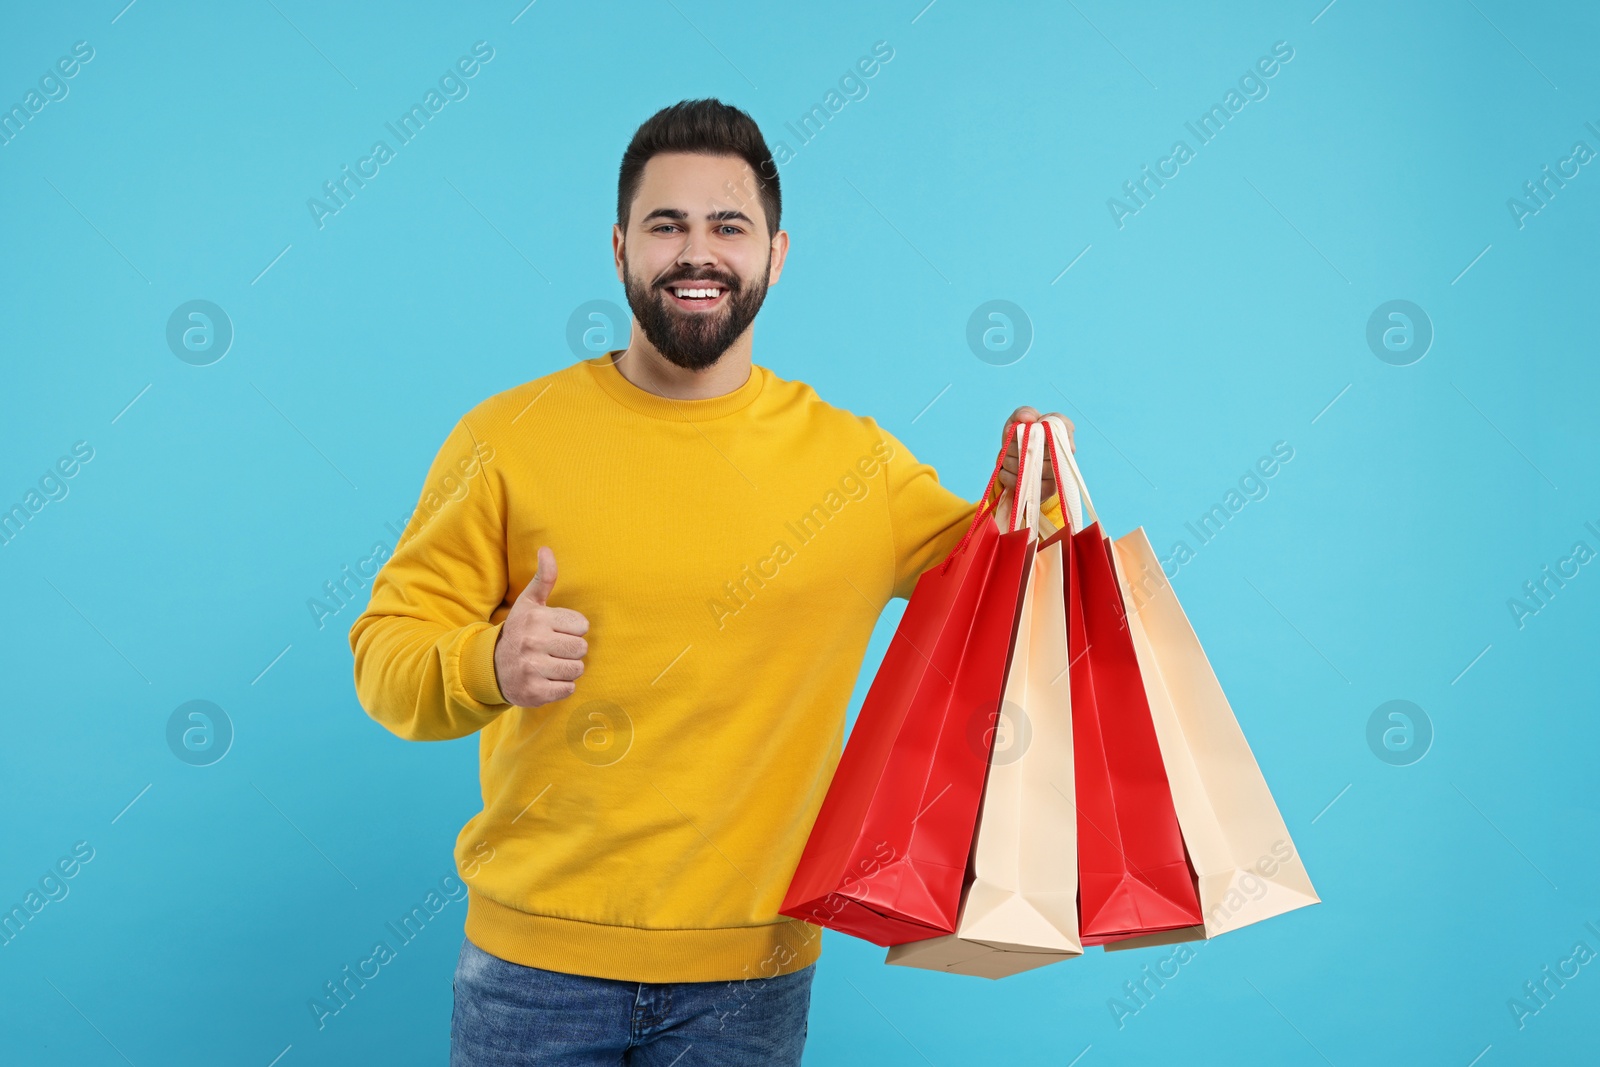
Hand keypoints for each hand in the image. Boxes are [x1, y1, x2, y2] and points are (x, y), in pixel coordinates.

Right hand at [492, 546, 589, 707]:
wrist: (492, 668)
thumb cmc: (520, 631)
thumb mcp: (529, 603)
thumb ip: (543, 578)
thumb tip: (546, 549)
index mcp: (536, 618)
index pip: (582, 625)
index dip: (573, 629)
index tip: (556, 631)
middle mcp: (532, 642)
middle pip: (582, 648)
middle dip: (572, 650)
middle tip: (555, 650)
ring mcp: (532, 668)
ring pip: (577, 669)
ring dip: (568, 669)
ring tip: (551, 664)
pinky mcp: (534, 692)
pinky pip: (568, 689)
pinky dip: (561, 687)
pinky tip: (546, 679)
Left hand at [995, 407, 1073, 513]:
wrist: (1018, 460)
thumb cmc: (1021, 436)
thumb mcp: (1018, 419)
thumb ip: (1023, 412)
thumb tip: (1027, 419)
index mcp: (1064, 428)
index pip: (1061, 428)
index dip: (1038, 431)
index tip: (1025, 429)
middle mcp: (1066, 451)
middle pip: (1038, 450)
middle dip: (1017, 447)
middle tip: (1011, 445)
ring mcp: (1059, 473)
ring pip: (1028, 468)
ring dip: (1010, 461)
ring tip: (1009, 457)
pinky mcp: (1048, 490)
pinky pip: (1023, 483)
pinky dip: (1007, 475)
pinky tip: (1008, 470)